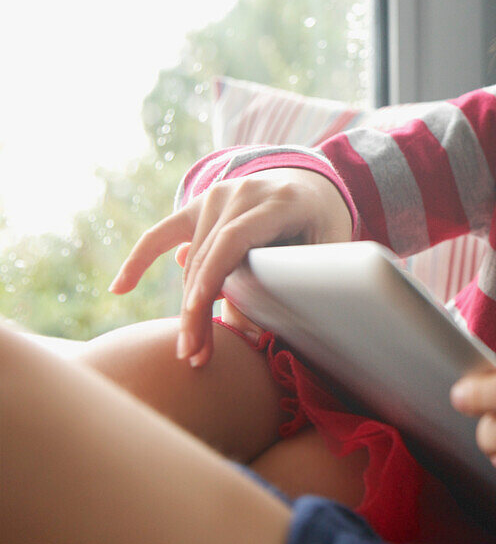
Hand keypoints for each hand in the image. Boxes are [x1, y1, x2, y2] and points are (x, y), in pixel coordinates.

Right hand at [109, 168, 352, 366]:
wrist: (315, 188)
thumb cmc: (325, 229)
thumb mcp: (327, 251)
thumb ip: (299, 280)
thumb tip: (251, 328)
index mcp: (281, 201)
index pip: (237, 238)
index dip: (215, 273)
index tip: (199, 307)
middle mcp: (244, 191)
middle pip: (211, 254)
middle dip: (198, 308)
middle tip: (196, 354)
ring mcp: (218, 195)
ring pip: (191, 257)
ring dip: (187, 305)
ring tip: (191, 348)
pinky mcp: (200, 205)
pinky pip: (162, 234)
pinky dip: (140, 260)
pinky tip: (119, 288)